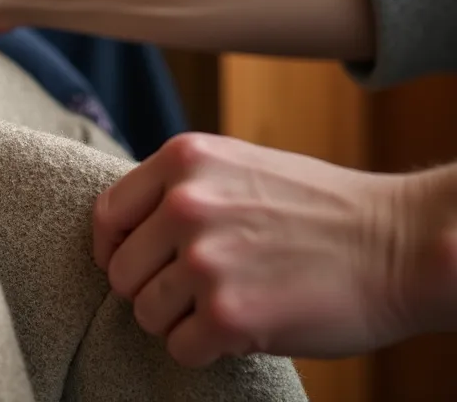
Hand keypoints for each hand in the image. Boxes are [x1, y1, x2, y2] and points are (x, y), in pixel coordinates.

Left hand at [93, 133, 455, 366]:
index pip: (107, 216)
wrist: (403, 245)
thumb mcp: (240, 168)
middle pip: (121, 273)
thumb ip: (180, 188)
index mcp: (184, 160)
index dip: (115, 250)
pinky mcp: (226, 314)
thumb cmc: (322, 211)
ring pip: (145, 314)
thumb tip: (123, 229)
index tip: (135, 266)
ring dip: (181, 321)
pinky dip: (207, 349)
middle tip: (199, 291)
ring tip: (230, 305)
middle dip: (153, 290)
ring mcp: (203, 259)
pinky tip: (244, 329)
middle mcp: (185, 204)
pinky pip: (180, 348)